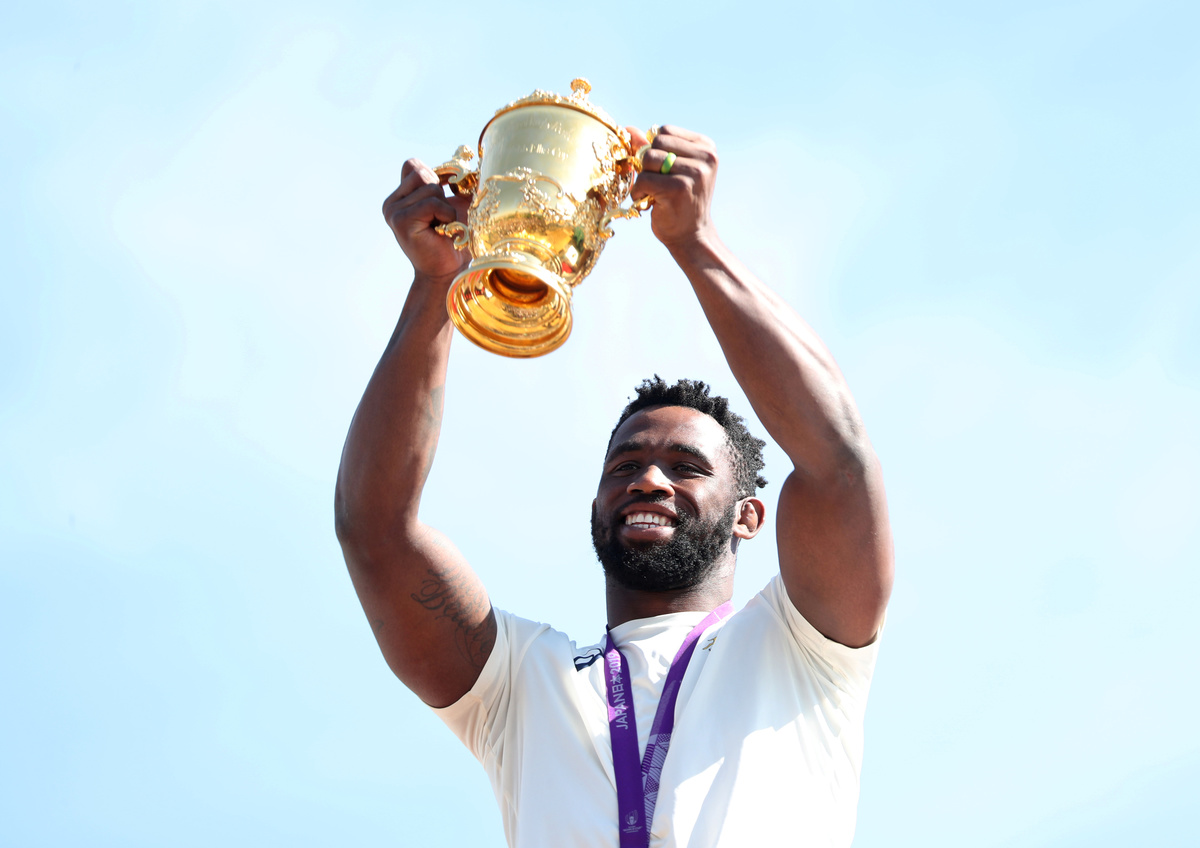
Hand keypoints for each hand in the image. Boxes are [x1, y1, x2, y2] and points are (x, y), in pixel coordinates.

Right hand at [382, 159, 471, 283]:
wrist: (448, 271)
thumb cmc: (454, 240)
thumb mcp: (456, 204)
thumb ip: (456, 182)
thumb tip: (469, 154)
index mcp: (400, 196)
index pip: (413, 165)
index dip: (434, 177)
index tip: (444, 200)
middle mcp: (392, 202)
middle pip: (422, 173)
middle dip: (441, 194)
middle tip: (442, 219)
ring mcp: (393, 210)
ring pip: (429, 187)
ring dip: (445, 206)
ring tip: (442, 226)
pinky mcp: (400, 220)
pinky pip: (431, 202)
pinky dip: (444, 214)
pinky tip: (442, 229)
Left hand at [628, 126, 718, 250]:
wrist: (691, 235)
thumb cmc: (680, 202)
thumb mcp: (670, 170)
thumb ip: (652, 148)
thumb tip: (628, 129)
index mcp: (706, 147)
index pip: (665, 131)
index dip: (654, 150)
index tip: (662, 171)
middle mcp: (705, 157)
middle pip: (656, 142)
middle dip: (648, 163)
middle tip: (656, 183)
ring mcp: (694, 172)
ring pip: (648, 159)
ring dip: (643, 178)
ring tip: (652, 192)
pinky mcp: (679, 188)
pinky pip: (644, 179)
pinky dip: (638, 191)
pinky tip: (648, 201)